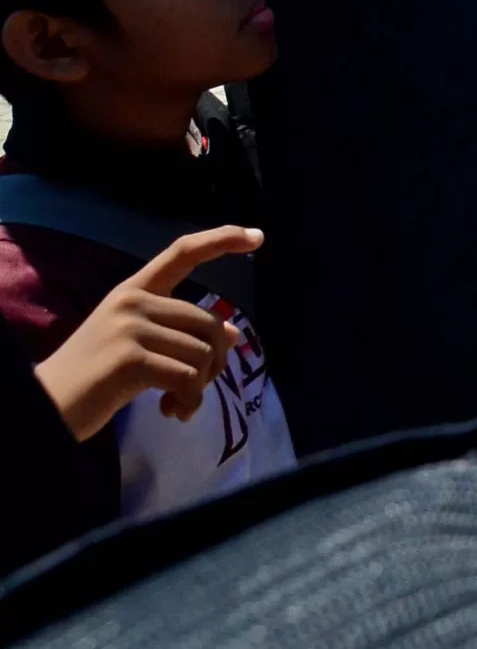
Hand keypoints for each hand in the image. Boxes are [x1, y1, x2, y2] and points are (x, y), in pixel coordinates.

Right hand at [33, 225, 260, 441]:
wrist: (48, 407)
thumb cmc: (93, 380)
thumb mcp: (139, 348)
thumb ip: (179, 335)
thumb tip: (232, 333)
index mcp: (132, 292)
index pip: (182, 253)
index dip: (221, 240)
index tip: (257, 236)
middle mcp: (132, 302)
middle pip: (209, 323)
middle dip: (214, 362)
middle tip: (194, 388)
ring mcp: (129, 328)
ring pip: (202, 352)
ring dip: (200, 387)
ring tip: (178, 404)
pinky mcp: (130, 359)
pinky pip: (188, 378)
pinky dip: (189, 401)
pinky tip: (171, 412)